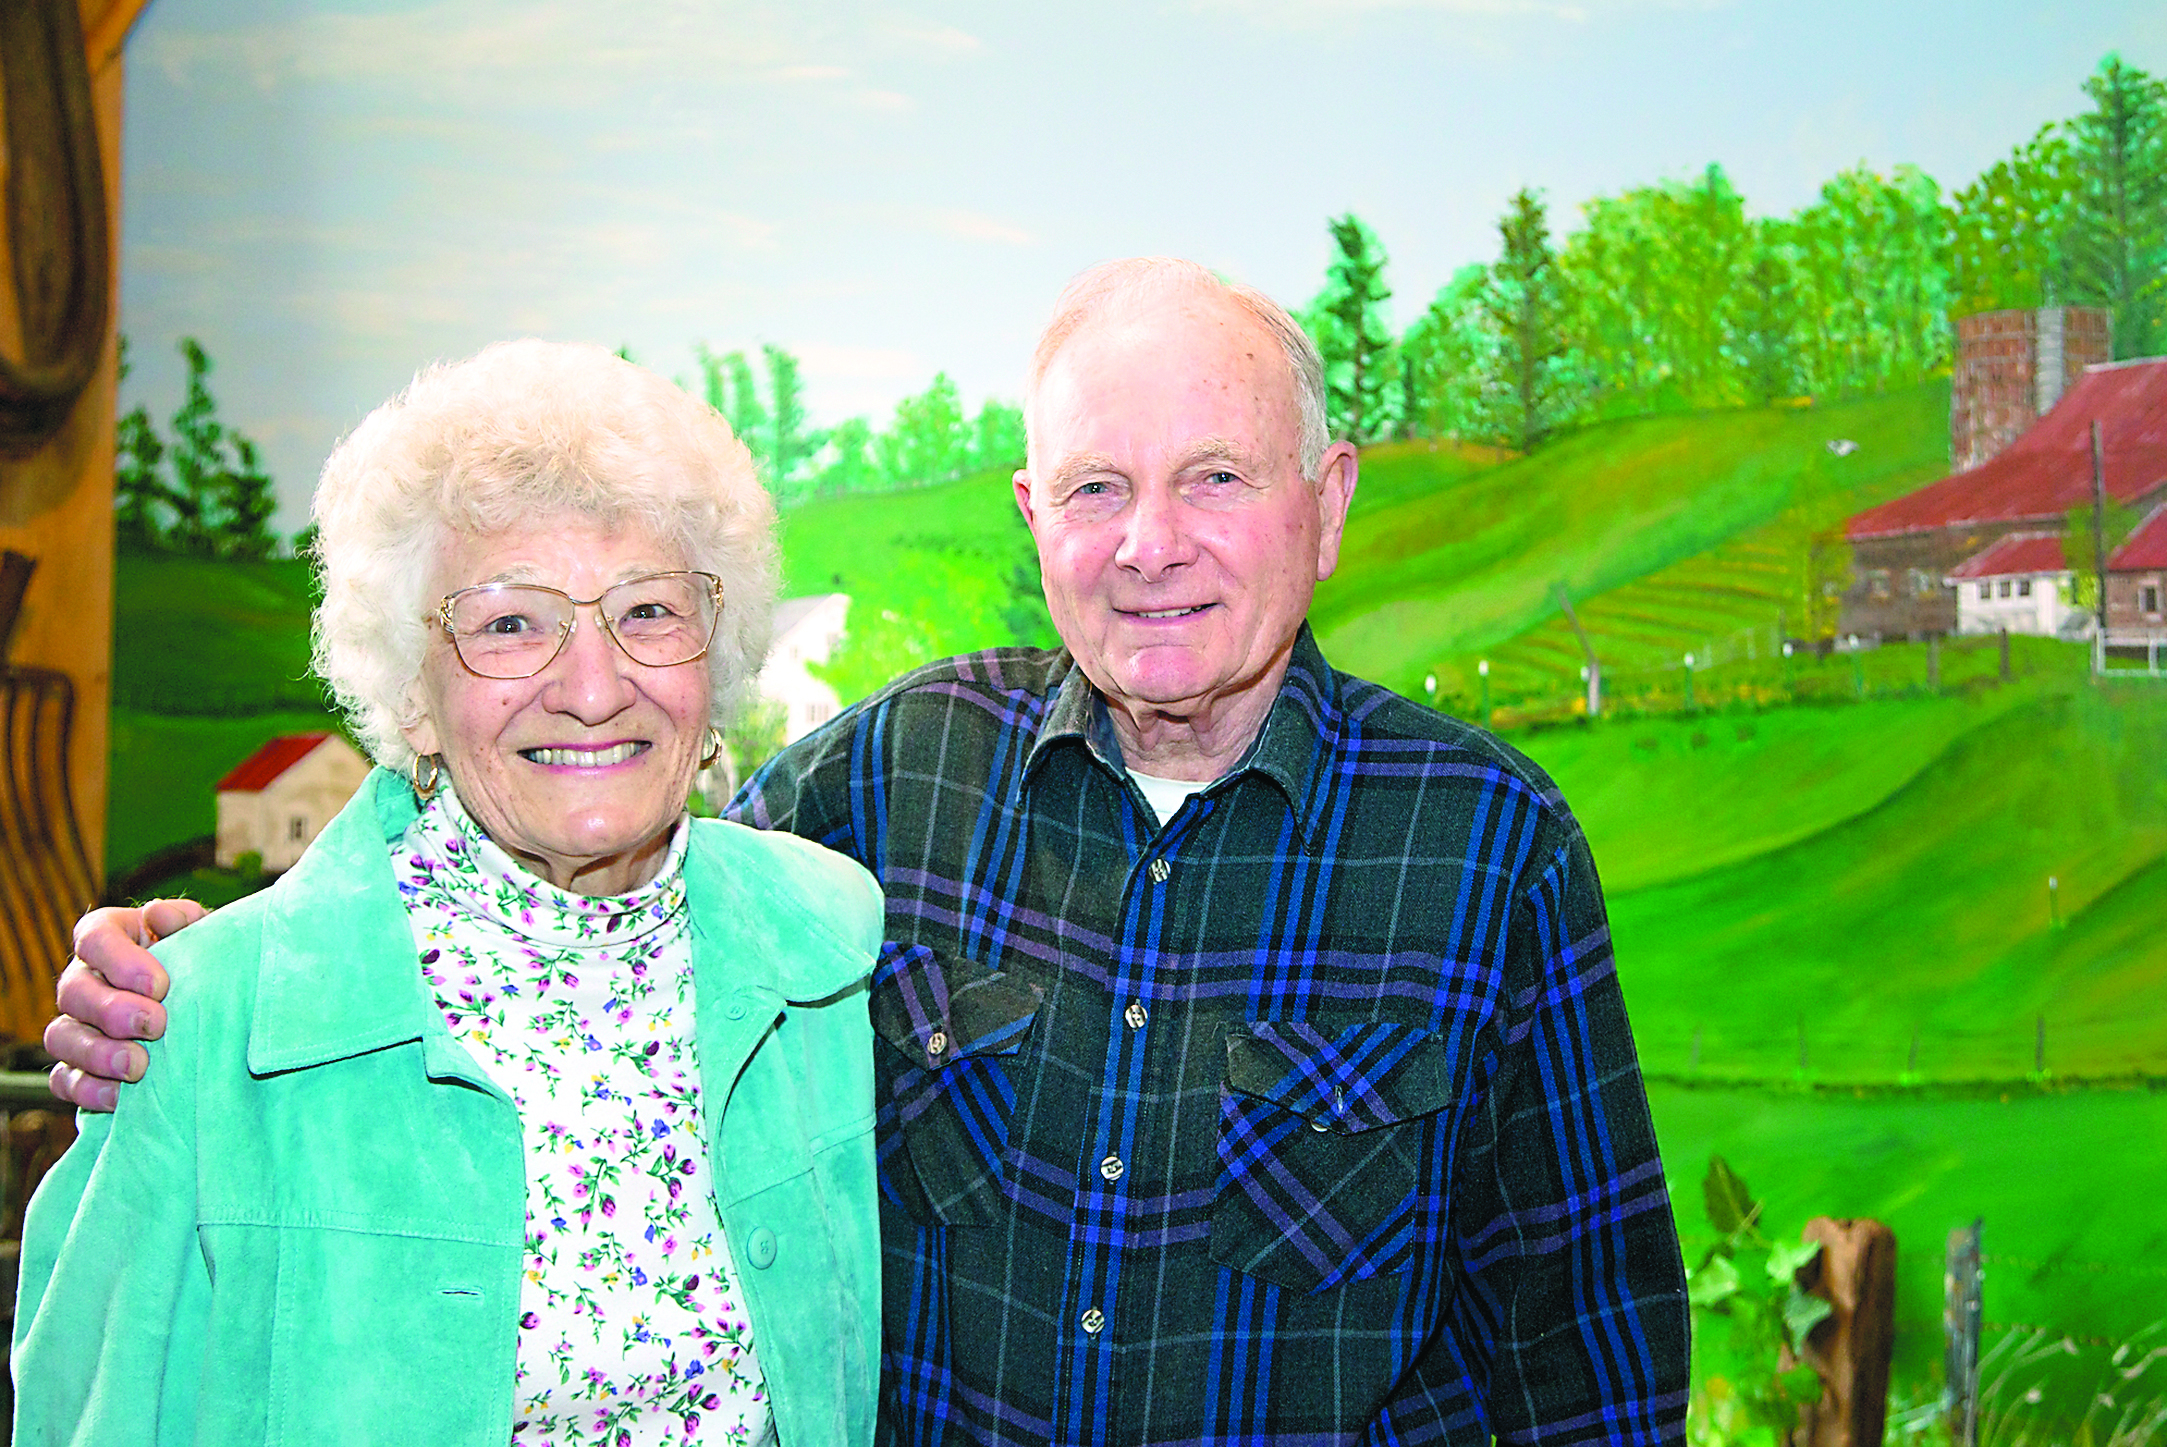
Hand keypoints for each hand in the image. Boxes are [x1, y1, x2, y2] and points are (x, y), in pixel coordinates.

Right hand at [45, 899, 203, 1110]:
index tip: (160, 985)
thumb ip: (185, 920)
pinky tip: (120, 1097)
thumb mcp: (205, 933)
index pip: (94, 938)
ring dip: (96, 1054)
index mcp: (111, 936)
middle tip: (156, 1025)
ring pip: (60, 1036)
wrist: (217, 1002)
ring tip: (137, 1066)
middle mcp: (85, 977)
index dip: (120, 961)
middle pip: (73, 990)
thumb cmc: (206, 959)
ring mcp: (78, 1023)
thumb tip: (158, 914)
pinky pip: (64, 1079)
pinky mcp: (80, 1066)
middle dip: (112, 1011)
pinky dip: (87, 1090)